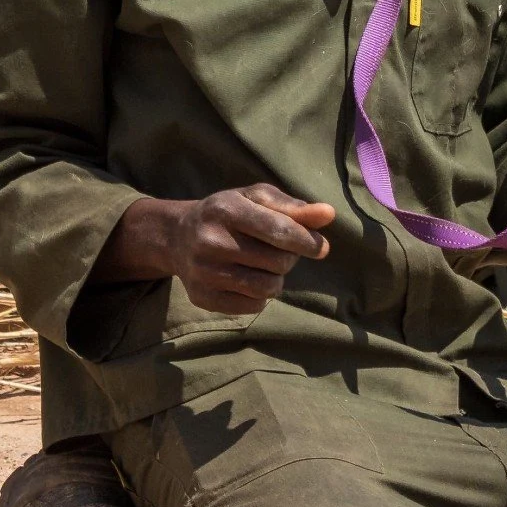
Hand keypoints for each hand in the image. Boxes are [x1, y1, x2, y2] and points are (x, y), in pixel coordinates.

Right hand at [94, 185, 333, 316]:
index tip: (321, 247)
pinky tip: (247, 279)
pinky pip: (253, 306)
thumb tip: (328, 213)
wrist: (177, 237)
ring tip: (264, 266)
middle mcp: (210, 240)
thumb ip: (293, 208)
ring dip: (276, 278)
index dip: (307, 241)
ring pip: (268, 288)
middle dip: (288, 258)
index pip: (278, 230)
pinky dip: (259, 296)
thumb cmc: (228, 213)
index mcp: (225, 208)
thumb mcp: (256, 199)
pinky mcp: (202, 297)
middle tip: (278, 251)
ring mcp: (204, 272)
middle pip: (278, 262)